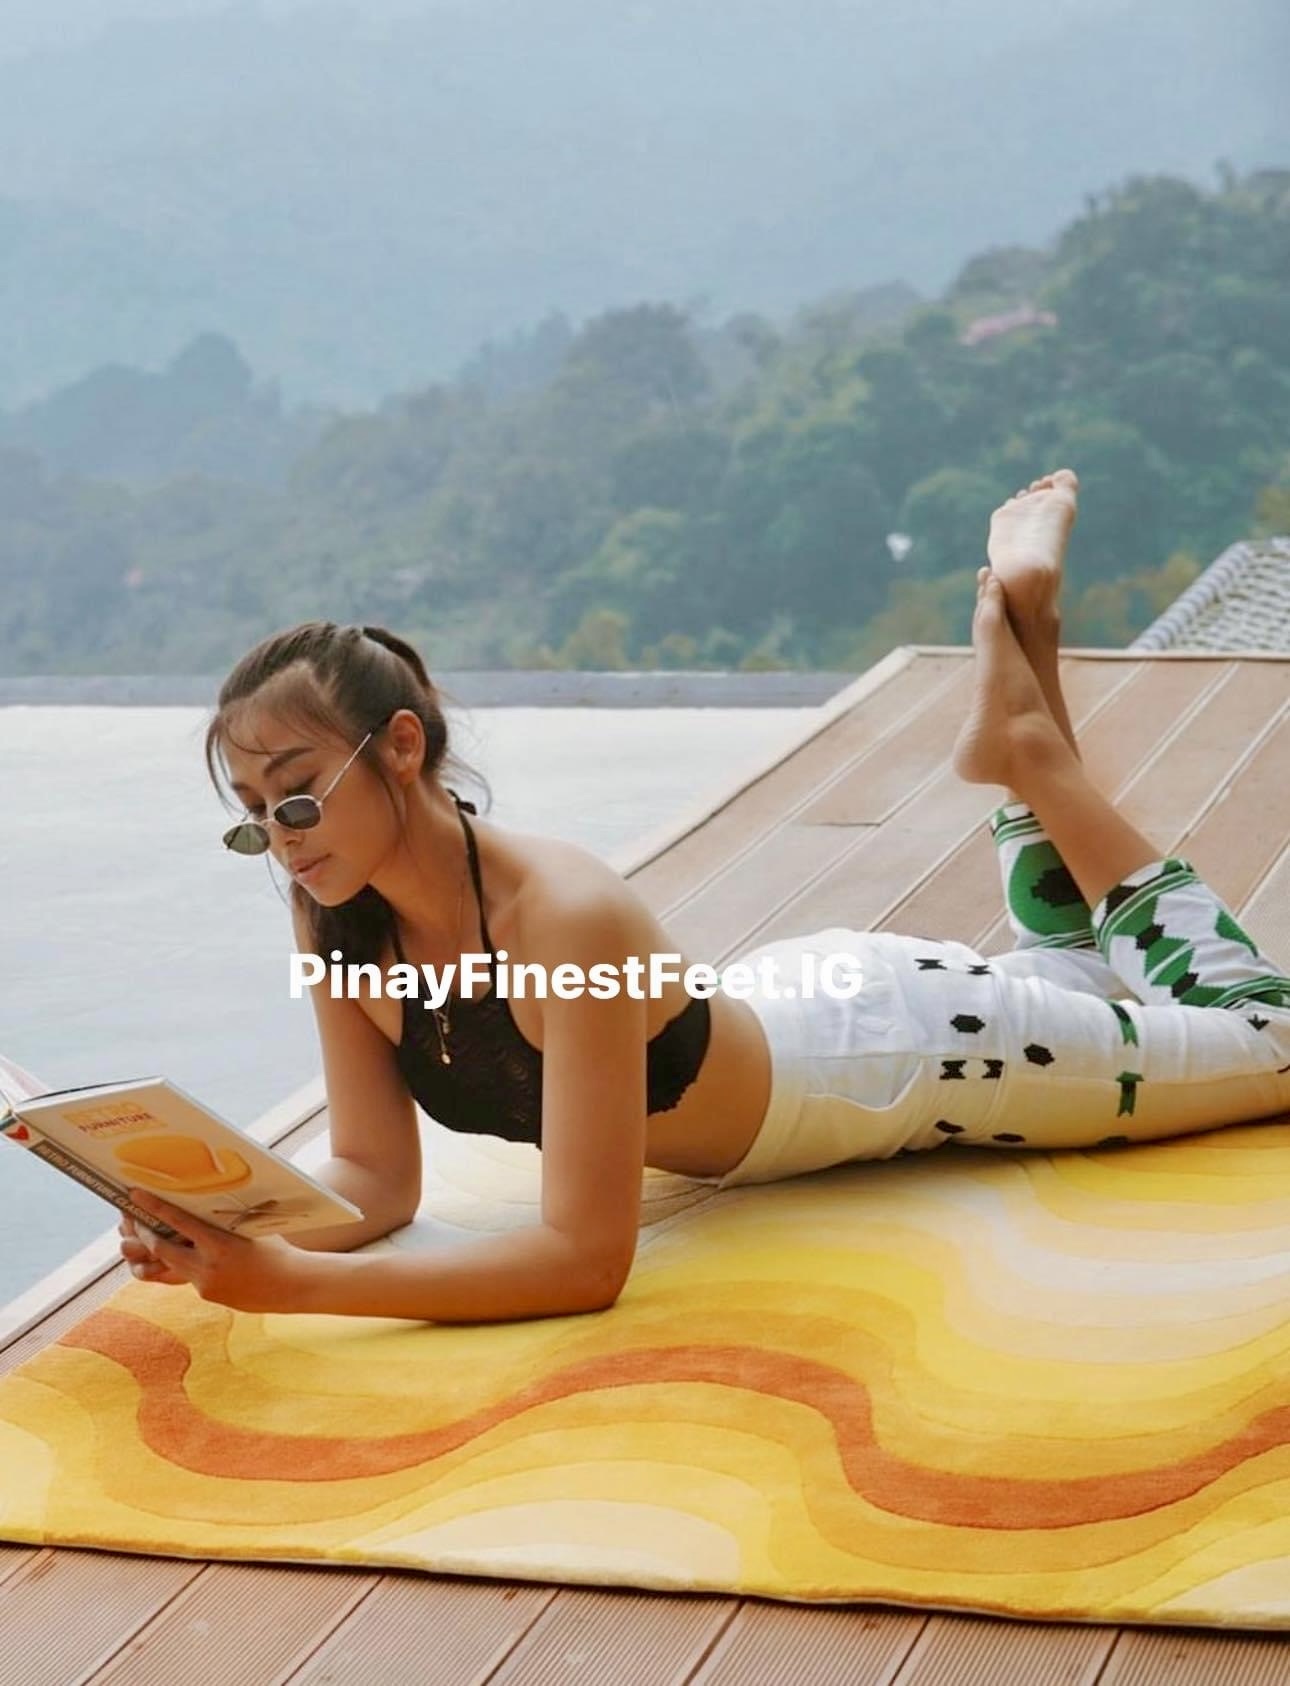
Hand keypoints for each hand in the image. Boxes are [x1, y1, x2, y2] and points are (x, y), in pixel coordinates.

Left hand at [119, 1190, 312, 1312]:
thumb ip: (224, 1221)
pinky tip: (192, 1254)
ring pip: (171, 1264)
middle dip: (145, 1234)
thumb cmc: (276, 1249)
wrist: (291, 1285)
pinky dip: (187, 1262)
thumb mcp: (250, 1228)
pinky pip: (189, 1275)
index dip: (154, 1207)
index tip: (135, 1195)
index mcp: (219, 1244)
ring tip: (153, 1237)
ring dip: (162, 1250)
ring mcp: (205, 1284)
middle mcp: (207, 1266)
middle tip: (134, 1220)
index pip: (178, 1222)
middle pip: (162, 1249)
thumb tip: (204, 1201)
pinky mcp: (207, 1295)